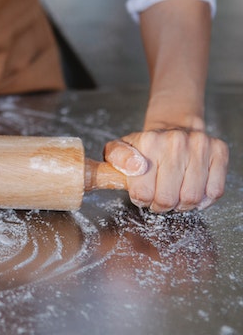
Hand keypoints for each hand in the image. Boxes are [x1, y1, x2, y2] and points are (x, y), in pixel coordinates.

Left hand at [104, 129, 227, 211]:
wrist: (172, 129)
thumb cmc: (144, 147)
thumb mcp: (118, 150)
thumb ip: (116, 159)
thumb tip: (134, 168)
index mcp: (149, 142)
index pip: (143, 193)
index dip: (141, 200)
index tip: (142, 194)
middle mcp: (176, 142)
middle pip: (168, 198)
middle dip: (161, 205)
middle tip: (159, 198)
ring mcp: (200, 146)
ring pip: (192, 198)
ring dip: (182, 205)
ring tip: (174, 195)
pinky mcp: (219, 152)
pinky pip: (214, 191)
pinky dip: (203, 200)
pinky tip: (191, 191)